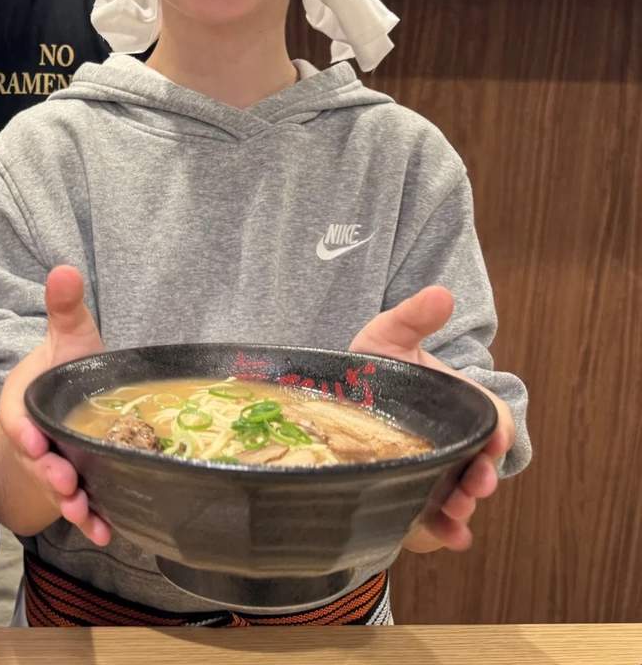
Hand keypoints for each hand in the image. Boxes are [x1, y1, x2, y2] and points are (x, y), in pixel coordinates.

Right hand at [0, 265, 110, 544]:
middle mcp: (34, 440)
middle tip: (66, 483)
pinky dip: (92, 520)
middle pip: (35, 460)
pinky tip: (108, 531)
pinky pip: (80, 506)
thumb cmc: (67, 369)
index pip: (16, 418)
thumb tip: (65, 268)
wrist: (70, 406)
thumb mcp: (68, 338)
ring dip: (69, 504)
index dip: (23, 430)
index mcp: (24, 403)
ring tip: (85, 514)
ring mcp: (53, 467)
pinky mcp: (76, 486)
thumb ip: (65, 309)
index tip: (33, 439)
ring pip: (56, 489)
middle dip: (48, 474)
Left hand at [349, 286, 515, 552]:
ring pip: (460, 495)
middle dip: (482, 478)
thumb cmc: (371, 367)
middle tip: (473, 487)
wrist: (334, 398)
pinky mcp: (411, 493)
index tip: (491, 444)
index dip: (497, 434)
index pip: (494, 422)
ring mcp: (435, 470)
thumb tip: (441, 292)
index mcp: (458, 406)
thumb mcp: (388, 336)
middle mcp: (453, 442)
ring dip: (463, 508)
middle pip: (482, 465)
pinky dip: (444, 531)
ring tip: (456, 514)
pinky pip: (433, 518)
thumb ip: (413, 317)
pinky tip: (447, 539)